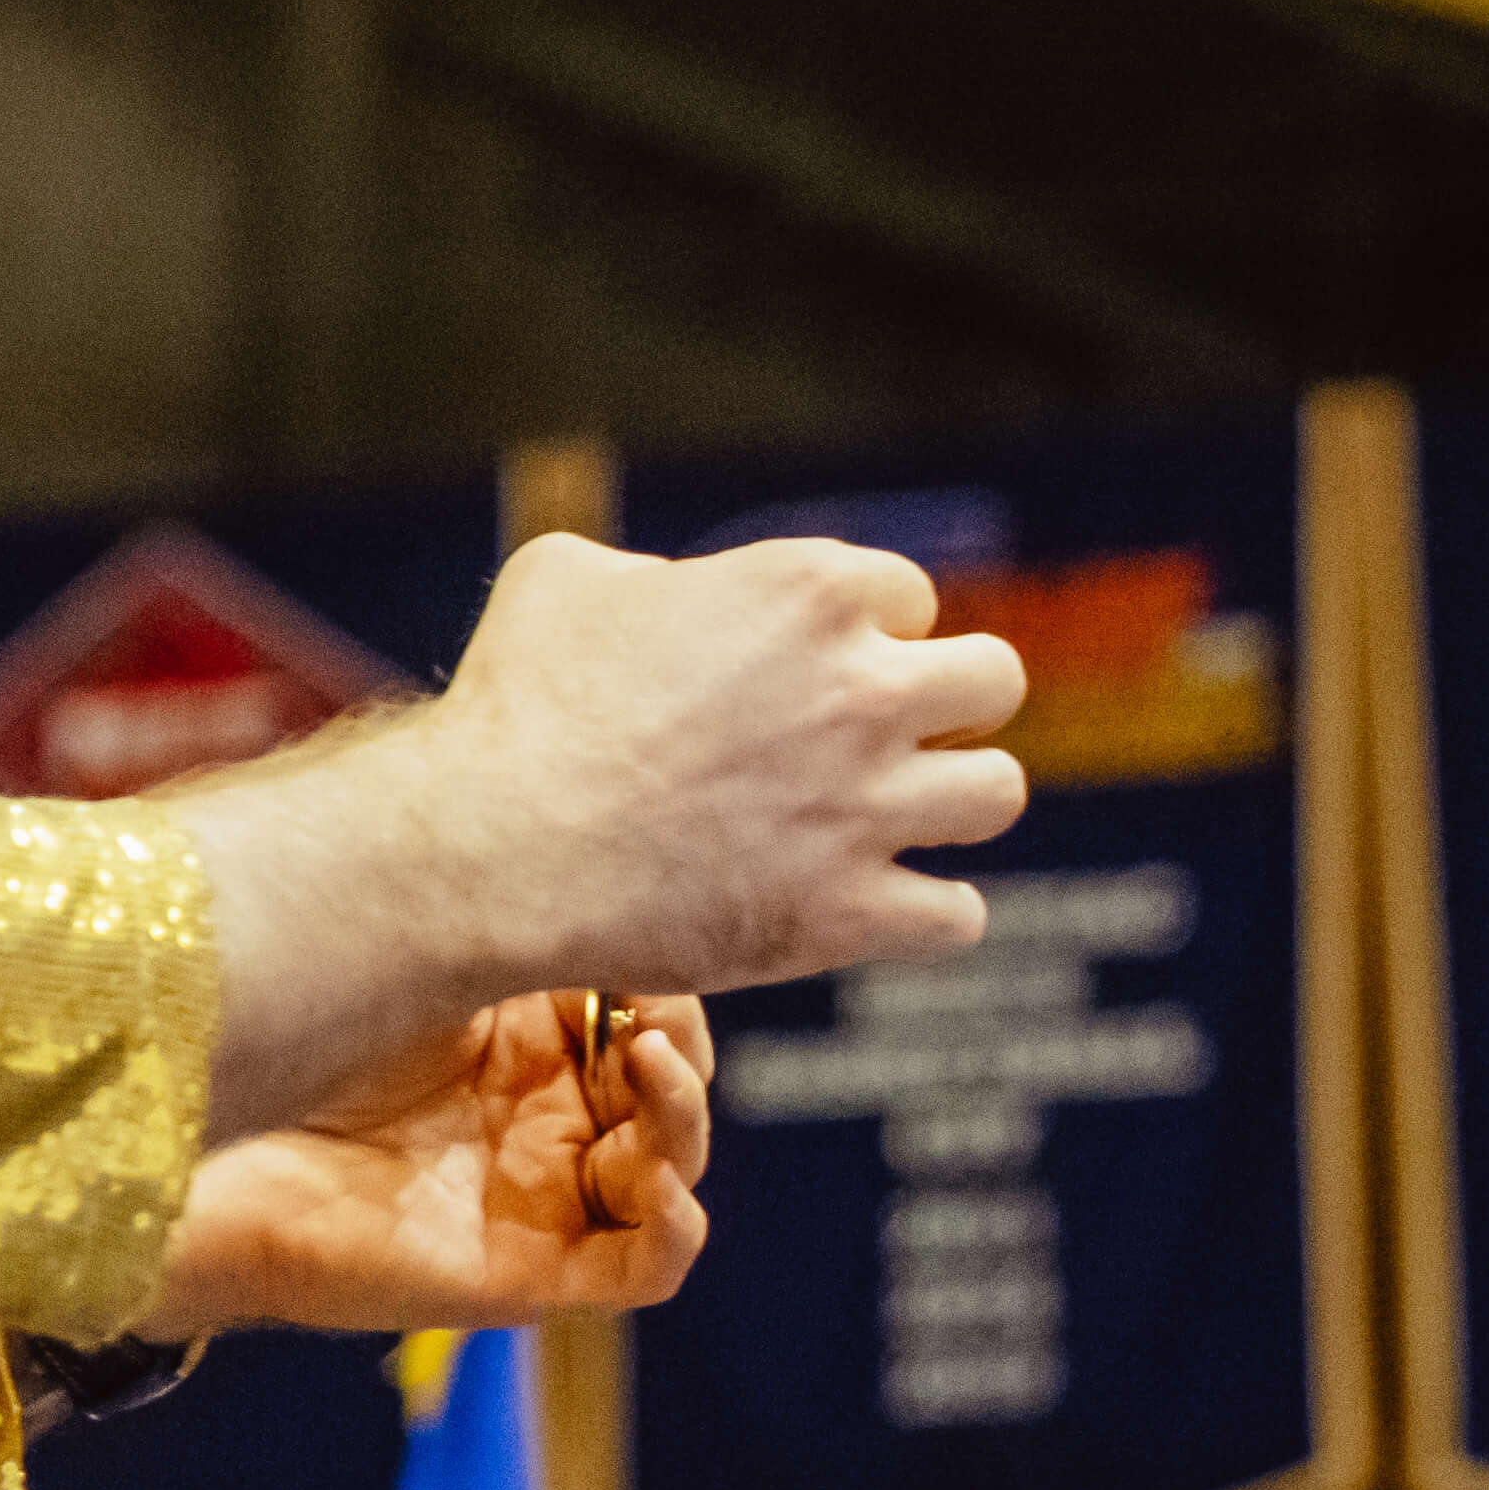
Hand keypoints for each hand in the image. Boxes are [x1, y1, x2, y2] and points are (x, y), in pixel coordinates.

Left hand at [137, 989, 714, 1334]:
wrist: (213, 1154)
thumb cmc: (302, 1049)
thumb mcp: (428, 964)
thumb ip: (520, 932)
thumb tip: (617, 885)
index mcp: (531, 1043)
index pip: (647, 1012)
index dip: (663, 984)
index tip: (638, 949)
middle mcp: (549, 1119)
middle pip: (672, 1086)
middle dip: (678, 1043)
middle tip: (647, 1011)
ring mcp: (546, 1198)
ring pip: (674, 1167)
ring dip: (683, 1117)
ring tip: (648, 1061)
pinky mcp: (533, 1273)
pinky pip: (645, 1266)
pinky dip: (674, 1229)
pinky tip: (659, 1182)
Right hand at [173, 533, 1022, 1138]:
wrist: (490, 849)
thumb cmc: (516, 707)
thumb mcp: (567, 577)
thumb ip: (654, 572)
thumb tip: (669, 592)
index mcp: (810, 592)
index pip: (913, 597)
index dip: (869, 634)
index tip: (820, 673)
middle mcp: (861, 691)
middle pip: (997, 680)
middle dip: (953, 705)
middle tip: (892, 740)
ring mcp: (864, 807)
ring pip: (998, 793)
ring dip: (954, 806)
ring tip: (896, 822)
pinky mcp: (847, 913)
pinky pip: (960, 917)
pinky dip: (927, 915)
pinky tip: (879, 907)